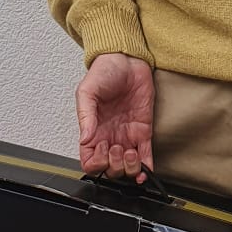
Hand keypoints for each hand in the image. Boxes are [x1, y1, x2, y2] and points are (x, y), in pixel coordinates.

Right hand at [76, 53, 154, 179]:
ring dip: (130, 168)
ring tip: (131, 152)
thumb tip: (85, 139)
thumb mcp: (87, 91)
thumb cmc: (104, 73)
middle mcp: (109, 137)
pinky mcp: (143, 132)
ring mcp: (127, 136)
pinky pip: (146, 157)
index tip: (102, 148)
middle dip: (114, 165)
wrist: (127, 60)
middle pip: (110, 169)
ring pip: (128, 168)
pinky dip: (146, 169)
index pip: (90, 161)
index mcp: (93, 131)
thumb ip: (85, 116)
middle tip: (117, 148)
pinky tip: (145, 171)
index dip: (96, 162)